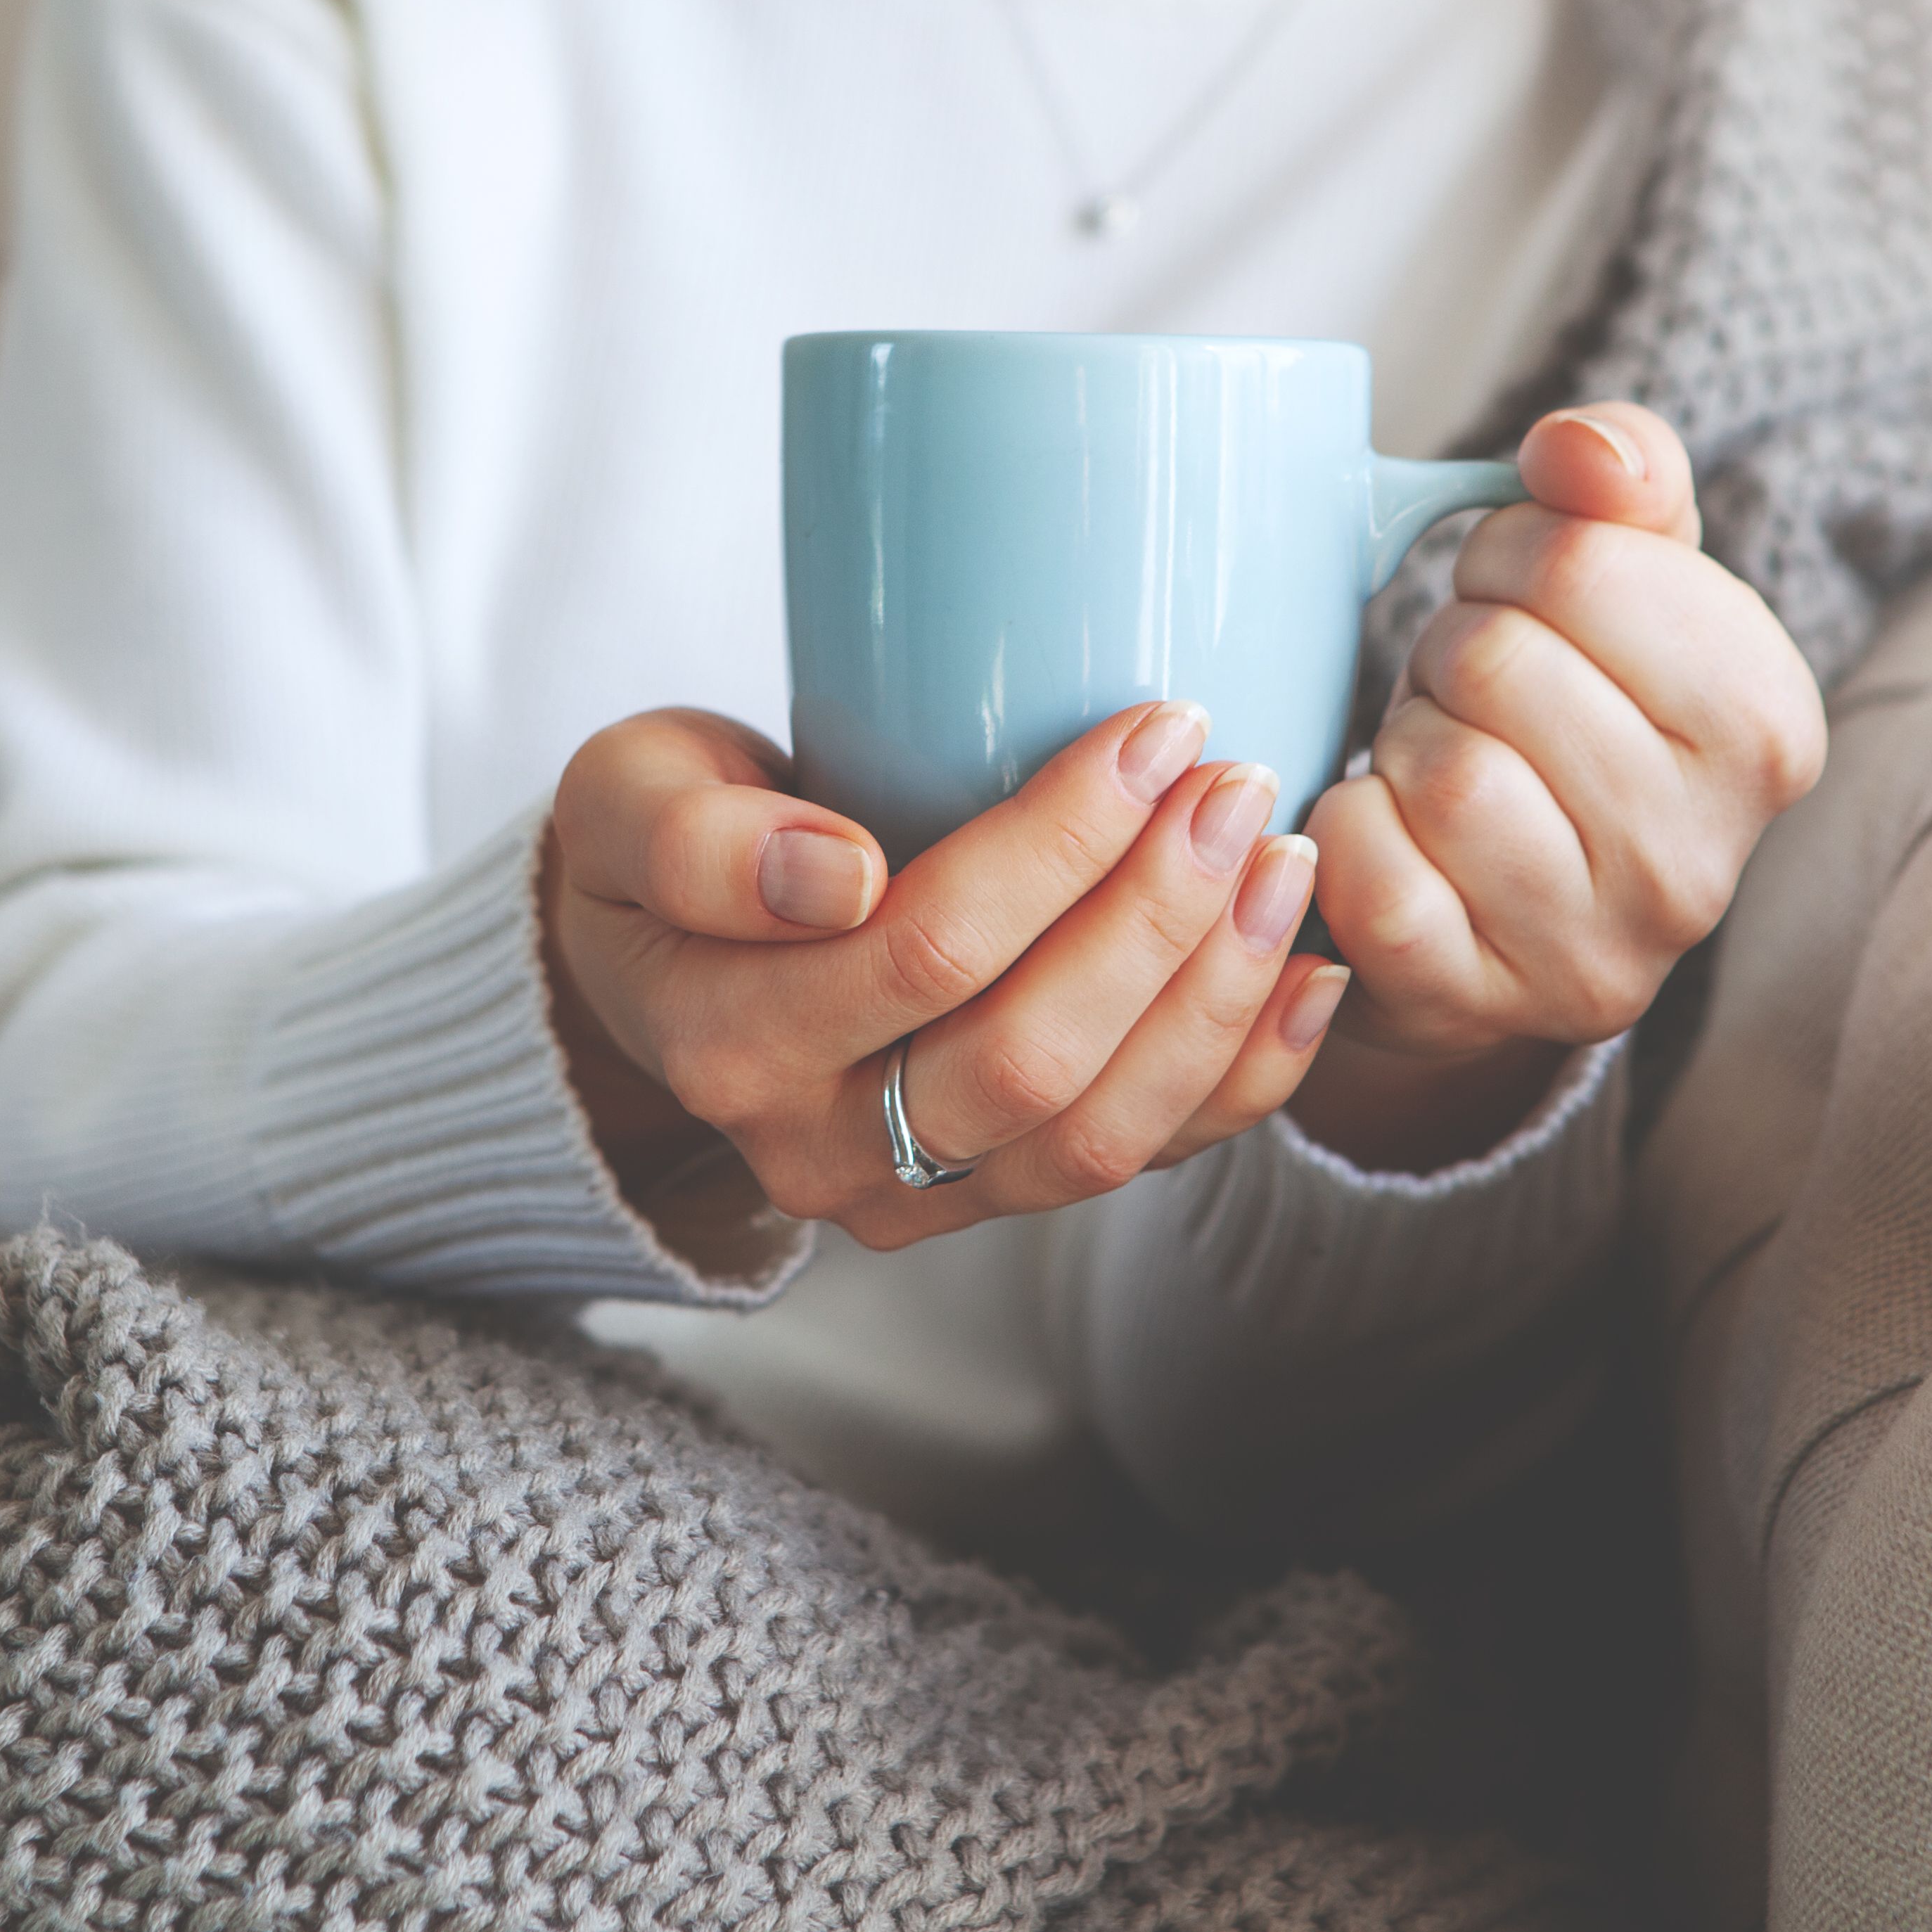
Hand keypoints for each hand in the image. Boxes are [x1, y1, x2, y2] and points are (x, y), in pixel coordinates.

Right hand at [544, 703, 1346, 1251]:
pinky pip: (1140, 1163)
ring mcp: (911, 1195)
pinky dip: (1241, 1075)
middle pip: (1028, 1058)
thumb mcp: (627, 798)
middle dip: (1158, 916)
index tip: (1153, 729)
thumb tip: (836, 879)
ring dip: (1215, 998)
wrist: (660, 960)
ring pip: (1097, 1134)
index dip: (1060, 844)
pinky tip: (1304, 974)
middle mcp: (818, 1149)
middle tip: (1239, 786)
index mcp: (727, 1041)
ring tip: (1282, 860)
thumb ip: (696, 834)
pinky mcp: (989, 1201)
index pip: (926, 950)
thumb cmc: (664, 843)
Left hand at [1294, 403, 1826, 1165]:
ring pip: (1445, 771)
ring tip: (1436, 756)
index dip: (1510, 552)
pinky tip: (1385, 828)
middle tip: (1464, 686)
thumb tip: (1582, 451)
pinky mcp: (1474, 1006)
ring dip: (1404, 738)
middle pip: (1501, 662)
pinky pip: (1372, 868)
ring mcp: (1592, 952)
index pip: (1585, 560)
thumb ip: (1622, 474)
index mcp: (1766, 727)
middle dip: (1450, 646)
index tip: (1517, 594)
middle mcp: (1702, 860)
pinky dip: (1345, 824)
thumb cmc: (1559, 712)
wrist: (1494, 907)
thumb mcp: (1622, 576)